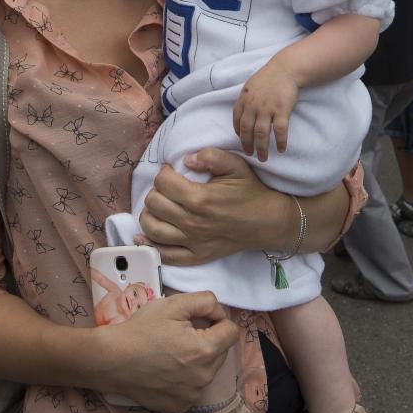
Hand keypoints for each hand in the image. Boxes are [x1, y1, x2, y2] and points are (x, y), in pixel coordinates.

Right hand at [102, 291, 237, 411]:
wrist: (112, 359)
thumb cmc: (142, 329)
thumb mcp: (174, 303)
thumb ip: (205, 301)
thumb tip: (219, 311)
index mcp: (206, 350)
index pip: (231, 331)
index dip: (216, 319)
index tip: (198, 318)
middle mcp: (204, 376)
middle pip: (221, 350)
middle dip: (208, 338)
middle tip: (181, 333)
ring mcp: (192, 394)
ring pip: (208, 369)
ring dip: (198, 358)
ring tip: (172, 351)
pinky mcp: (180, 405)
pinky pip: (194, 386)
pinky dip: (186, 377)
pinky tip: (167, 368)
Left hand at [137, 148, 286, 264]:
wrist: (267, 222)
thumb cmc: (250, 192)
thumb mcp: (235, 165)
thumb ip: (210, 156)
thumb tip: (186, 160)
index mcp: (200, 198)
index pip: (162, 183)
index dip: (164, 173)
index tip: (172, 172)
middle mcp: (192, 222)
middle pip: (154, 203)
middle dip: (156, 191)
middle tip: (167, 188)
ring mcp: (193, 242)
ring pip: (153, 229)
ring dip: (149, 214)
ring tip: (158, 206)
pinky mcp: (196, 256)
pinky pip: (165, 255)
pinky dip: (150, 245)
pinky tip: (145, 234)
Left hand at [233, 59, 299, 160]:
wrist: (285, 69)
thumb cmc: (268, 77)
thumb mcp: (250, 86)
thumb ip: (245, 100)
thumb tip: (242, 114)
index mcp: (244, 100)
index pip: (236, 120)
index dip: (239, 133)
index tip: (242, 140)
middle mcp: (253, 106)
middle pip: (247, 130)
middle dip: (247, 145)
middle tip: (250, 155)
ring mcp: (267, 108)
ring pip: (261, 133)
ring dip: (261, 148)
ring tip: (263, 158)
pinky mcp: (282, 110)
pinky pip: (280, 130)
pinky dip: (280, 141)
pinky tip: (281, 149)